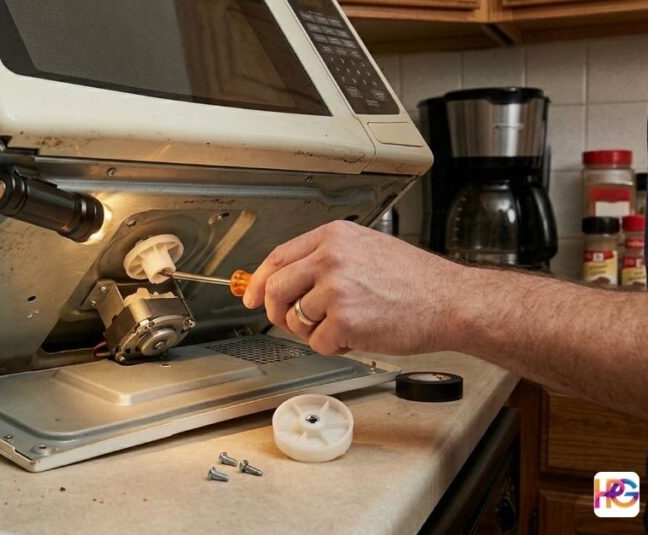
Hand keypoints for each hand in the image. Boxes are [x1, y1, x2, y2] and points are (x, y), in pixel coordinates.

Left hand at [242, 221, 465, 355]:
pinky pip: (318, 343)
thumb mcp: (366, 250)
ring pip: (295, 320)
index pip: (278, 257)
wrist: (451, 302)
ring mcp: (336, 289)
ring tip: (346, 324)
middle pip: (277, 289)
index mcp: (334, 237)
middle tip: (294, 321)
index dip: (260, 281)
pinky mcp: (344, 320)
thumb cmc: (415, 281)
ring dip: (314, 331)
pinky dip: (334, 346)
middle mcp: (330, 258)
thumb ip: (325, 260)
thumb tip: (286, 281)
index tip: (251, 296)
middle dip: (279, 312)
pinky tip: (359, 335)